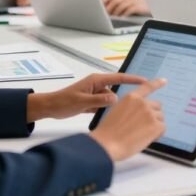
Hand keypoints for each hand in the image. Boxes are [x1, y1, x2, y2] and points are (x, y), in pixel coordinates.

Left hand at [27, 73, 151, 121]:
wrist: (49, 107)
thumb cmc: (63, 102)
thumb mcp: (82, 101)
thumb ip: (99, 100)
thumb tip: (116, 99)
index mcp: (96, 80)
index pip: (119, 78)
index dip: (133, 79)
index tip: (146, 81)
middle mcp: (97, 85)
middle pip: (117, 89)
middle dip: (126, 95)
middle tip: (139, 101)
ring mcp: (95, 93)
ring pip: (111, 99)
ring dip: (115, 106)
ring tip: (124, 113)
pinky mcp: (92, 101)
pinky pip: (105, 105)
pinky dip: (108, 110)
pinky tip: (113, 118)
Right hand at [90, 78, 166, 161]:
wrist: (107, 144)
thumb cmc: (108, 132)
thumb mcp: (117, 112)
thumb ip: (131, 109)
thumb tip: (141, 116)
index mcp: (131, 98)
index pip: (147, 87)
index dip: (157, 83)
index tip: (164, 80)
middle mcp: (142, 103)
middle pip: (157, 106)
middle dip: (153, 115)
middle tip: (144, 127)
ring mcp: (150, 113)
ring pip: (160, 118)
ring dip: (155, 126)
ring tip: (141, 135)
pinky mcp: (155, 125)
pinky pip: (163, 128)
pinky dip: (158, 135)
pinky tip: (146, 139)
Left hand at [104, 0, 149, 15]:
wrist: (155, 7)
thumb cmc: (140, 7)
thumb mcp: (130, 4)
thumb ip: (121, 5)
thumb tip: (108, 11)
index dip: (107, 4)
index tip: (102, 11)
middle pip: (116, 1)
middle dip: (109, 9)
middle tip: (106, 15)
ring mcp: (135, 0)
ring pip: (121, 5)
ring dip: (116, 12)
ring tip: (113, 18)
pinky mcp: (139, 6)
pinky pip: (129, 9)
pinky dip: (124, 14)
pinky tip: (122, 18)